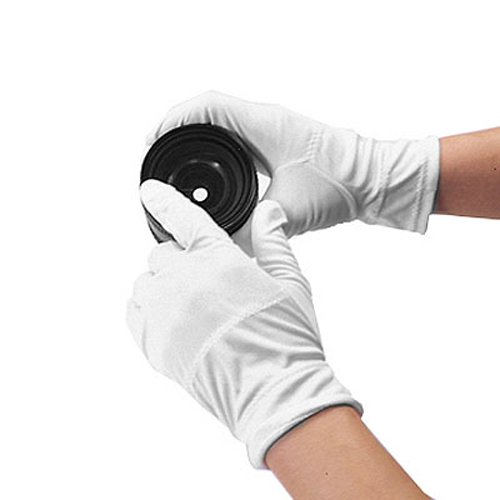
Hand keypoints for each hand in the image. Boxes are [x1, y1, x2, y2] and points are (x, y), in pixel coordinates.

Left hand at [126, 179, 360, 467]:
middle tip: (202, 281)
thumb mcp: (292, 282)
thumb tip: (267, 210)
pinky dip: (147, 310)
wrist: (276, 395)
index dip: (165, 201)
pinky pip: (134, 313)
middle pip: (161, 254)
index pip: (185, 219)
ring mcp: (165, 314)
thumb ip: (273, 241)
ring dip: (162, 286)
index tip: (148, 191)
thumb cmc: (288, 339)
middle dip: (179, 260)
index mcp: (220, 261)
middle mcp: (186, 281)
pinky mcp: (154, 345)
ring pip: (145, 282)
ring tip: (188, 305)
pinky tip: (171, 321)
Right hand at [147, 91, 439, 237]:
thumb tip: (226, 250)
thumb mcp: (291, 212)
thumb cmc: (342, 184)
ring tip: (174, 160)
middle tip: (157, 155)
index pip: (207, 107)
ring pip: (221, 125)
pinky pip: (236, 138)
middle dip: (178, 130)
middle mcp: (264, 120)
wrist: (374, 180)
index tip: (154, 140)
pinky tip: (209, 170)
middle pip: (207, 113)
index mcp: (264, 125)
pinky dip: (216, 149)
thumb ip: (256, 231)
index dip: (174, 120)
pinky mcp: (276, 143)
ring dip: (196, 138)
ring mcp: (271, 130)